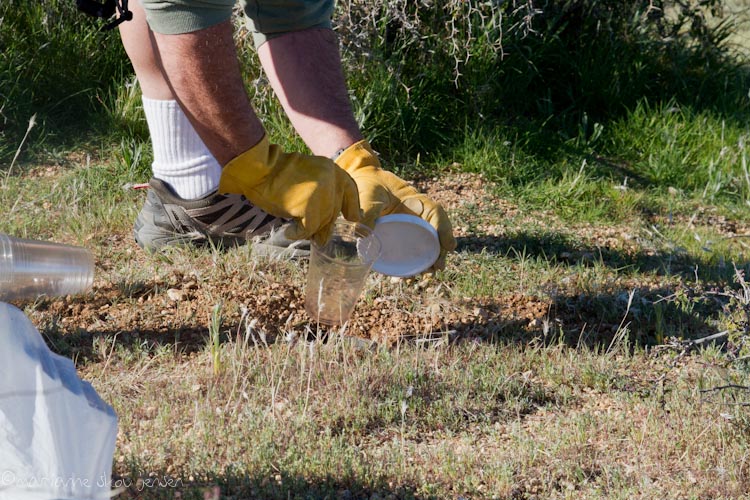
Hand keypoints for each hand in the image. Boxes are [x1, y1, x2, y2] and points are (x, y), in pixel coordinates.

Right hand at [219, 135, 360, 244]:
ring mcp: (321, 192)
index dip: (353, 206)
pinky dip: (298, 233)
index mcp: (331, 168)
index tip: (353, 219)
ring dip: (311, 231)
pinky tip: (289, 233)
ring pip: (322, 220)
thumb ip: (321, 191)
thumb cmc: (275, 174)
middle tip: (320, 239)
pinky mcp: (309, 206)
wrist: (259, 170)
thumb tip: (326, 223)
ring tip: (297, 232)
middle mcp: (330, 179)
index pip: (350, 189)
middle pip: (334, 209)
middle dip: (327, 226)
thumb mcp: (306, 176)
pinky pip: (309, 228)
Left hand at [335, 140, 456, 269]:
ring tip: (428, 272)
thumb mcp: (369, 195)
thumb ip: (368, 211)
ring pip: (429, 244)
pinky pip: (416, 249)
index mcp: (416, 200)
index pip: (436, 214)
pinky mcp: (404, 236)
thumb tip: (362, 233)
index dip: (444, 230)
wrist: (365, 184)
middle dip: (440, 251)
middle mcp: (419, 215)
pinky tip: (413, 272)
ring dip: (431, 259)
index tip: (448, 246)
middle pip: (437, 233)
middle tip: (438, 266)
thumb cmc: (370, 185)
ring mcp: (413, 227)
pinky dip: (417, 260)